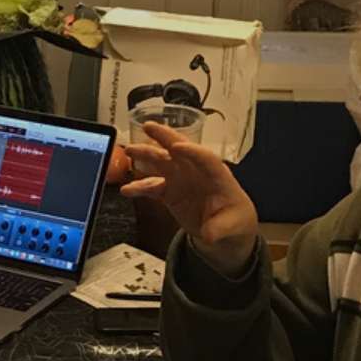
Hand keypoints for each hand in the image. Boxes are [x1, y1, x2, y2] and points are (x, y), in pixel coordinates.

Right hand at [119, 121, 257, 272]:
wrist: (223, 226)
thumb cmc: (232, 217)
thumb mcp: (232, 225)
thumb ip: (220, 228)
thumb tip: (210, 234)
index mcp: (216, 175)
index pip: (206, 159)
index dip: (192, 152)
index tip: (178, 147)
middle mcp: (196, 171)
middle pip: (180, 149)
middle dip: (165, 136)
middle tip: (149, 127)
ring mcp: (181, 179)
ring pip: (162, 161)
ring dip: (146, 155)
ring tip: (130, 150)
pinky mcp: (169, 191)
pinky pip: (152, 186)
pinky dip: (139, 187)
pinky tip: (127, 189)